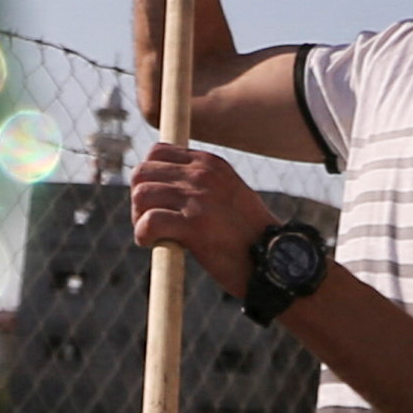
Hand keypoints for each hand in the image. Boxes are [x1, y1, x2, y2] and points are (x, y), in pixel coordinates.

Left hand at [127, 140, 272, 296]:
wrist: (274, 261)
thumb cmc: (249, 235)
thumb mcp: (228, 194)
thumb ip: (201, 184)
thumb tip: (165, 186)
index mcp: (210, 164)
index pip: (157, 152)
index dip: (149, 177)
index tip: (155, 201)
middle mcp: (202, 175)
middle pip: (143, 172)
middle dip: (139, 197)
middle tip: (148, 220)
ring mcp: (198, 199)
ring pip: (141, 195)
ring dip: (139, 217)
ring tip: (151, 235)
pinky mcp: (194, 226)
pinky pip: (149, 222)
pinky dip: (143, 234)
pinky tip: (151, 244)